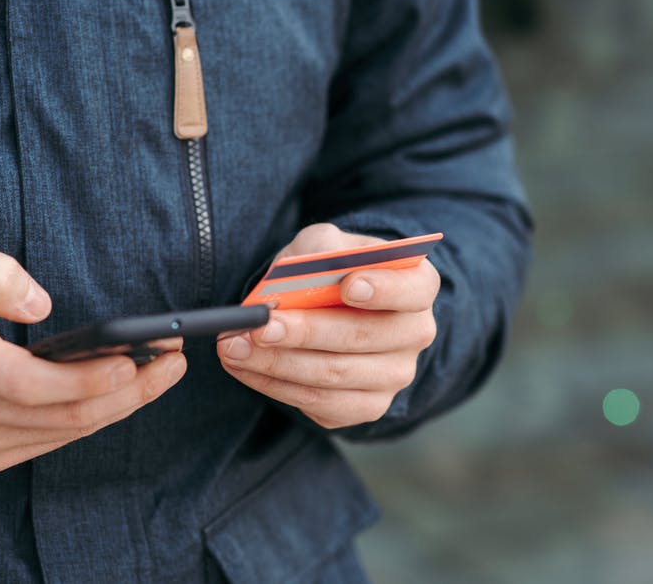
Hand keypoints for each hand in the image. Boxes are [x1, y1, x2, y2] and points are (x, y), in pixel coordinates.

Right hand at [0, 236, 186, 471]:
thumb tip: (39, 304)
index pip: (30, 384)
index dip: (88, 379)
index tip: (136, 358)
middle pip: (62, 416)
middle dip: (129, 390)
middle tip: (174, 360)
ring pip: (65, 434)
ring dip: (122, 406)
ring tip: (165, 371)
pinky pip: (53, 442)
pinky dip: (95, 419)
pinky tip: (128, 393)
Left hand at [218, 224, 438, 428]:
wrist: (330, 309)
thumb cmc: (329, 271)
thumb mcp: (323, 246)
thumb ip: (314, 251)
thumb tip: (291, 278)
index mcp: (418, 285)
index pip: (413, 289)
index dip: (384, 289)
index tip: (348, 286)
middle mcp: (416, 333)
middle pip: (365, 337)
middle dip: (306, 332)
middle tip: (260, 325)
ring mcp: (395, 375)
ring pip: (335, 375)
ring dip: (278, 363)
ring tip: (235, 346)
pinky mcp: (367, 406)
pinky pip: (320, 404)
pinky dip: (276, 386)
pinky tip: (246, 368)